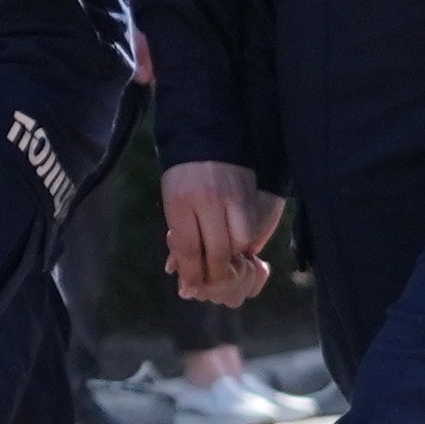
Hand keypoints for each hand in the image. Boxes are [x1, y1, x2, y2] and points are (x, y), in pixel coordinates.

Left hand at [161, 159, 278, 309]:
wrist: (206, 135)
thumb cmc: (183, 175)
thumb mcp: (171, 202)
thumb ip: (178, 237)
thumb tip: (179, 273)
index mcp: (180, 200)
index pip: (188, 247)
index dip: (191, 273)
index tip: (191, 288)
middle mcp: (208, 198)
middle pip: (218, 249)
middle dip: (215, 271)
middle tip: (211, 279)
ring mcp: (232, 195)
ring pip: (241, 240)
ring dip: (234, 255)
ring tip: (225, 257)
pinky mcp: (249, 193)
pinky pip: (252, 226)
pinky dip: (245, 240)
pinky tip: (236, 241)